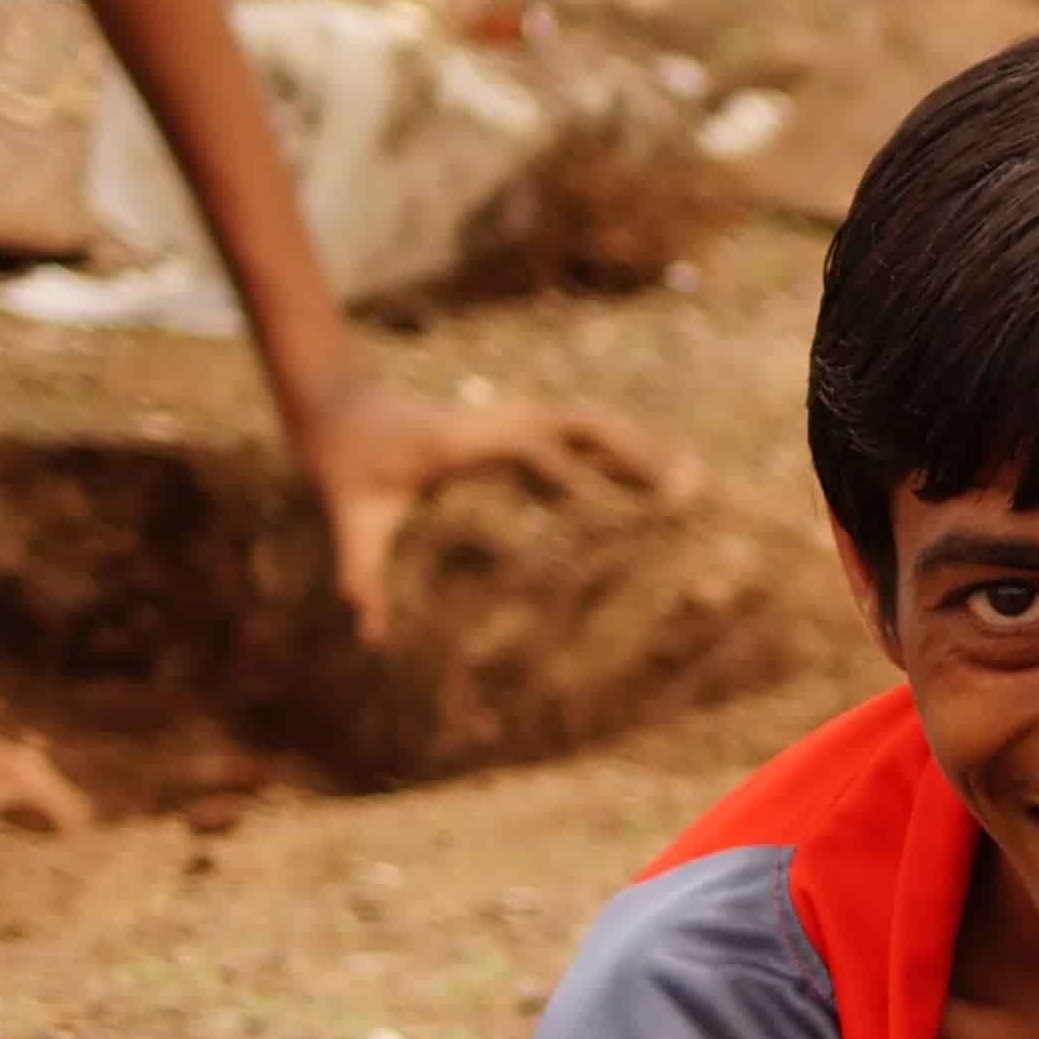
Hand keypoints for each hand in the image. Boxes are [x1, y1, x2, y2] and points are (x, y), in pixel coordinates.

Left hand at [299, 381, 687, 645]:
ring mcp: (513, 416)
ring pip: (593, 423)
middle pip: (581, 428)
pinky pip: (585, 430)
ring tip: (696, 478)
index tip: (615, 508)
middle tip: (687, 488)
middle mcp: (496, 420)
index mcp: (458, 441)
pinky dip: (627, 446)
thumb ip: (360, 571)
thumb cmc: (347, 467)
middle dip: (635, 457)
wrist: (341, 407)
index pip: (528, 449)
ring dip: (644, 448)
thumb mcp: (351, 517)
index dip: (571, 475)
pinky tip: (662, 468)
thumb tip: (367, 632)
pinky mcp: (519, 420)